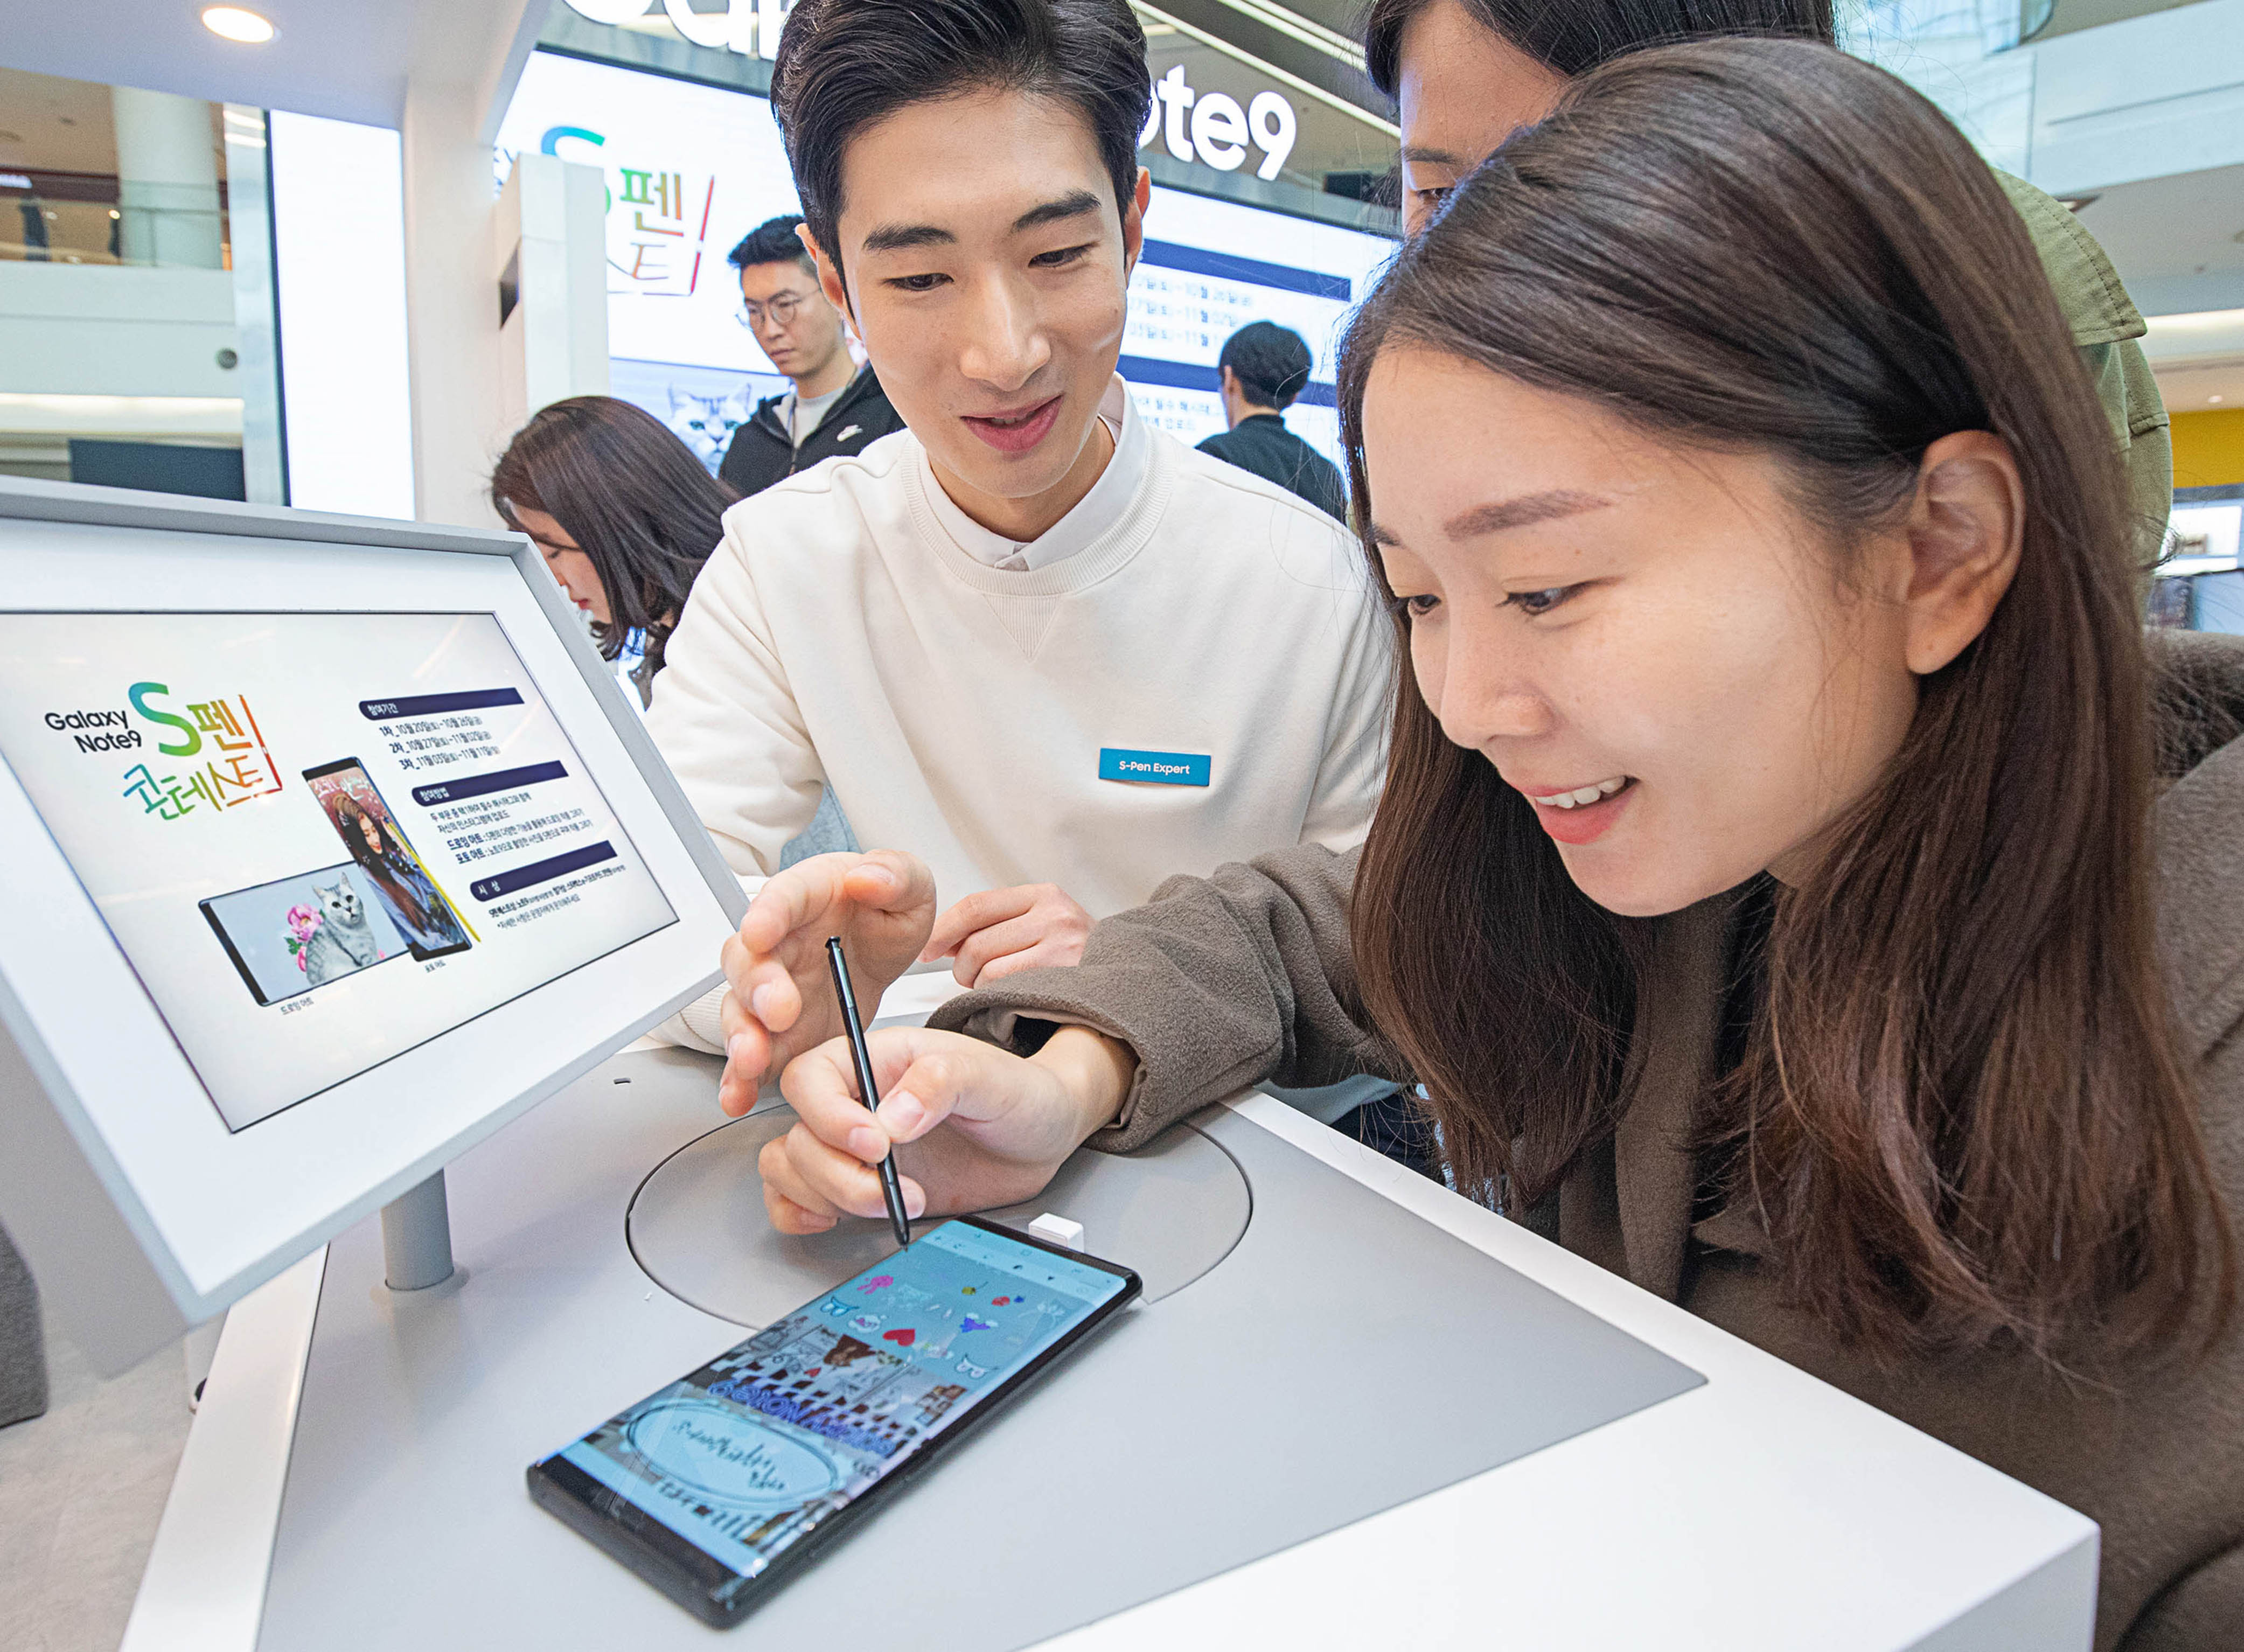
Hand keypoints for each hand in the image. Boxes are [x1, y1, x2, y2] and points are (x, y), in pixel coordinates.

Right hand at [717, 850, 937, 1116]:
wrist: (877, 951)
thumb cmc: (882, 911)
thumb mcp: (909, 886)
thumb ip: (895, 875)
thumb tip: (865, 878)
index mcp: (809, 897)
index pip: (783, 897)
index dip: (768, 913)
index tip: (760, 930)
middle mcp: (779, 943)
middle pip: (750, 960)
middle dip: (757, 987)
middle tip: (777, 1009)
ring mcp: (772, 990)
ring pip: (742, 1010)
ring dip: (742, 1036)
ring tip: (752, 1059)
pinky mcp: (777, 1033)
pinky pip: (751, 1055)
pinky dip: (741, 1078)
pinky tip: (740, 1095)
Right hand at [758, 1025, 1134, 1234]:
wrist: (1042, 1135)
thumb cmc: (1018, 1093)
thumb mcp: (991, 1077)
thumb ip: (941, 1082)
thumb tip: (892, 1116)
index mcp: (876, 1059)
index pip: (810, 1078)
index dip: (829, 1117)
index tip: (876, 1145)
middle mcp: (854, 1102)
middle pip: (798, 1134)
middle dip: (838, 1174)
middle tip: (894, 1188)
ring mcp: (852, 1147)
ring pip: (789, 1166)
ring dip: (829, 1196)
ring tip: (890, 1204)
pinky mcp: (857, 1184)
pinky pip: (794, 1196)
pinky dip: (799, 1211)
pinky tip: (834, 1217)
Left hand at [919, 883, 1093, 987]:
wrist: (1125, 977)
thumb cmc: (1076, 955)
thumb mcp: (1040, 924)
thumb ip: (996, 924)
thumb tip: (941, 940)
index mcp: (1044, 895)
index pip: (976, 905)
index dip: (943, 929)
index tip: (928, 948)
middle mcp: (1055, 915)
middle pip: (976, 941)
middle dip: (961, 966)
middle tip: (969, 976)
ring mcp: (1061, 945)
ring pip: (987, 968)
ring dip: (979, 985)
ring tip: (996, 987)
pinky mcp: (1062, 976)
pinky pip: (1004, 988)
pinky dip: (995, 996)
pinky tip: (1010, 996)